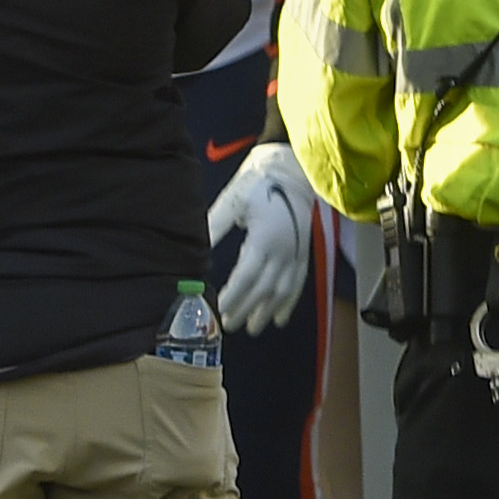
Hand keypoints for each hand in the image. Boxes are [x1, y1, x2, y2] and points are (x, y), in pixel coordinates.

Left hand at [206, 141, 315, 335]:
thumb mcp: (231, 202)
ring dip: (268, 311)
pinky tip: (280, 318)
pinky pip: (299, 283)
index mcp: (265, 239)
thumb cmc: (257, 184)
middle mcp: (285, 250)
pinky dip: (289, 302)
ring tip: (252, 327)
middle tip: (228, 325)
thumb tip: (194, 250)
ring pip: (283, 290)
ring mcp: (298, 253)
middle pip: (264, 288)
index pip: (247, 277)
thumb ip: (213, 228)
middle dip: (246, 308)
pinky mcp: (305, 252)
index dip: (233, 296)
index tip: (219, 309)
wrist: (293, 170)